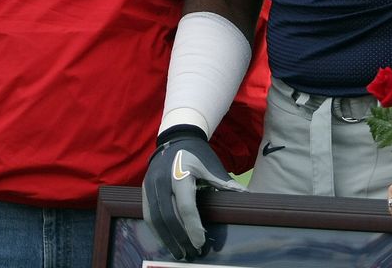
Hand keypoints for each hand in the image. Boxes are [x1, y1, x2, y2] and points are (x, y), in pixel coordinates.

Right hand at [141, 125, 245, 259]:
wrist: (177, 137)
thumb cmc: (198, 154)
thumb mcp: (212, 166)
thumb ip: (226, 184)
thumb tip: (247, 198)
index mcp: (181, 174)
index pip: (186, 206)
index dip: (193, 227)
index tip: (201, 243)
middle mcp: (162, 180)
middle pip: (169, 217)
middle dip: (180, 238)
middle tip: (191, 253)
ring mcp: (150, 184)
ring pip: (155, 219)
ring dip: (166, 238)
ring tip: (179, 252)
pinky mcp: (144, 189)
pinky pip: (148, 214)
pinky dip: (157, 231)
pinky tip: (167, 240)